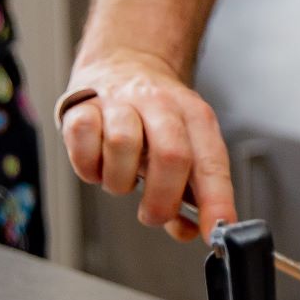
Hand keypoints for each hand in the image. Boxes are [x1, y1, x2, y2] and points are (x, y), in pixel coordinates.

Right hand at [57, 47, 237, 241]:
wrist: (124, 65)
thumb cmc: (154, 118)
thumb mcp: (184, 145)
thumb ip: (188, 193)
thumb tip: (191, 231)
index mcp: (195, 117)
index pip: (212, 164)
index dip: (216, 203)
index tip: (215, 234)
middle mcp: (162, 104)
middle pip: (171, 155)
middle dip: (162, 200)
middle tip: (153, 214)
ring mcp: (121, 101)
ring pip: (123, 145)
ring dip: (120, 180)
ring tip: (122, 176)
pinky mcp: (83, 105)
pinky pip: (84, 140)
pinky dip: (88, 164)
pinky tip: (97, 161)